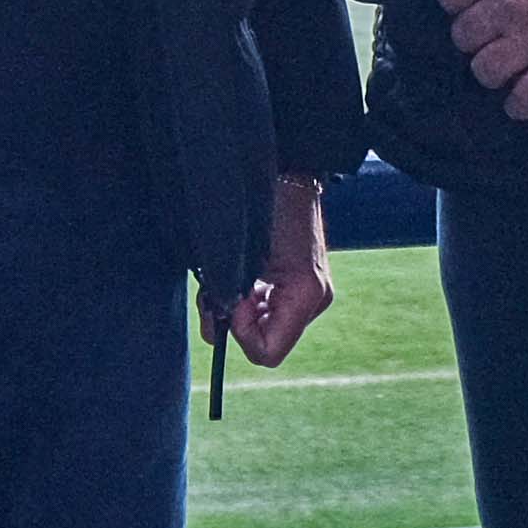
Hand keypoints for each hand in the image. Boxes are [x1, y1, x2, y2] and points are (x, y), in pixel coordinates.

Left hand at [212, 172, 339, 368]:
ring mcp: (311, 296)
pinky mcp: (303, 287)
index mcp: (305, 296)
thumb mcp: (237, 258)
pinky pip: (271, 311)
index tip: (229, 301)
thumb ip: (222, 297)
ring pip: (266, 328)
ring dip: (241, 310)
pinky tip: (245, 277)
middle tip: (221, 289)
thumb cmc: (262, 209)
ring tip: (230, 279)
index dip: (240, 333)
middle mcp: (314, 301)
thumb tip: (213, 335)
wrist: (287, 176)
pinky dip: (251, 301)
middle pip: (266, 342)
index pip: (267, 352)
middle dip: (237, 320)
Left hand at [433, 0, 527, 125]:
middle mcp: (512, 2)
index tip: (471, 4)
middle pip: (464, 36)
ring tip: (505, 69)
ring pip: (488, 71)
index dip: (456, 1)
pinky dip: (520, 104)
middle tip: (489, 38)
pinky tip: (525, 100)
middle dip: (473, 38)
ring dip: (492, 72)